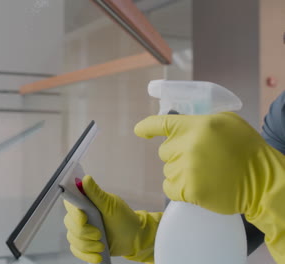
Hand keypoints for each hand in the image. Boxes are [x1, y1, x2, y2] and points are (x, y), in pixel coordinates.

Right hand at [63, 175, 160, 262]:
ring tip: (102, 245)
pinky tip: (98, 256)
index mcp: (86, 203)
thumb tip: (85, 179)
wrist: (135, 238)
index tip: (84, 218)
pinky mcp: (85, 244)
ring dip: (88, 245)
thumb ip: (96, 194)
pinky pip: (77, 251)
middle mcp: (81, 216)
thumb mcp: (112, 205)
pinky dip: (87, 255)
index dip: (74, 213)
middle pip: (70, 225)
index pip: (70, 205)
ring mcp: (82, 231)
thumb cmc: (124, 218)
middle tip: (99, 234)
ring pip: (73, 239)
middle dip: (84, 232)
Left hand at [134, 112, 284, 261]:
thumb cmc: (247, 150)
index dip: (147, 127)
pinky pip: (169, 188)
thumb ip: (199, 122)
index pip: (162, 123)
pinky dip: (178, 190)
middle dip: (177, 155)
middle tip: (201, 160)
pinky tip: (197, 187)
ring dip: (180, 173)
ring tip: (205, 174)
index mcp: (197, 125)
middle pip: (164, 151)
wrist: (264, 181)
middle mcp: (189, 144)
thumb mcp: (226, 123)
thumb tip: (174, 127)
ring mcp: (188, 168)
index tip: (138, 131)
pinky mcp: (189, 189)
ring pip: (167, 171)